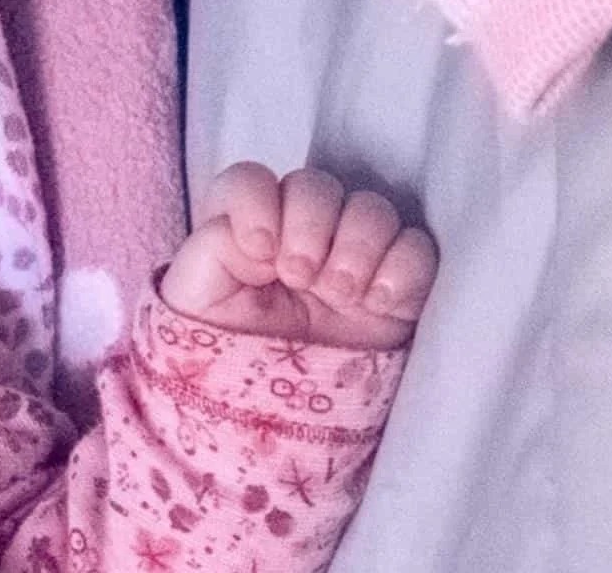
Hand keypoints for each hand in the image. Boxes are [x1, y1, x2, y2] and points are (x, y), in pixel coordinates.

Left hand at [161, 163, 437, 349]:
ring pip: (373, 209)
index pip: (252, 180)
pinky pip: (418, 250)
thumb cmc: (219, 356)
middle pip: (317, 185)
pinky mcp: (396, 291)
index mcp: (248, 229)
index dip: (258, 201)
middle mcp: (302, 234)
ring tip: (338, 293)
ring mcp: (353, 259)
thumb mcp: (193, 299)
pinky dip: (402, 267)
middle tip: (300, 274)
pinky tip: (377, 302)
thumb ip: (211, 246)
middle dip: (310, 223)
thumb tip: (264, 232)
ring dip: (357, 243)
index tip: (258, 249)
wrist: (270, 431)